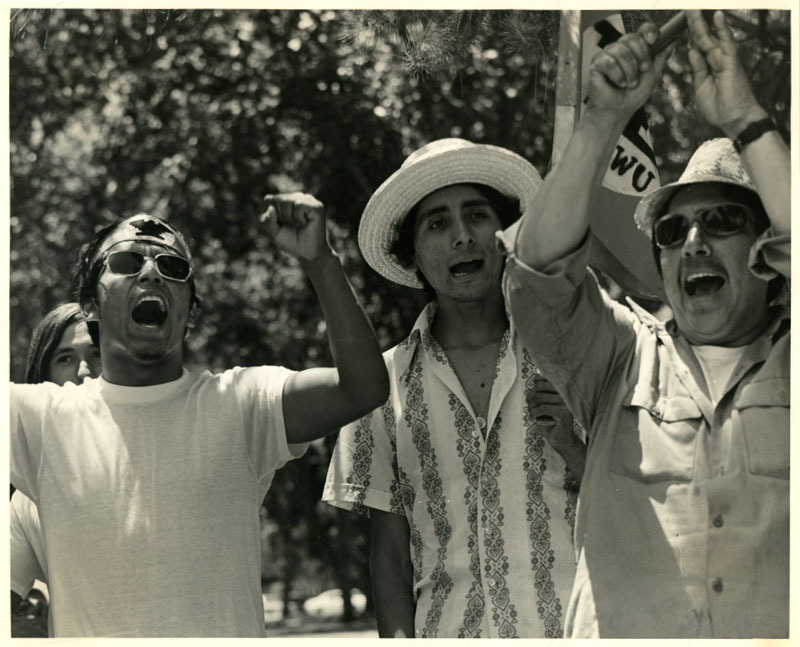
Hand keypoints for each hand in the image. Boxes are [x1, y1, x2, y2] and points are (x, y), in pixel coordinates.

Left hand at [261, 192, 329, 261]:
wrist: (307, 254)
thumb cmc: (291, 242)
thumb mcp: (274, 232)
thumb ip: (268, 220)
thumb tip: (271, 208)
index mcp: (288, 200)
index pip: (272, 200)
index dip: (274, 215)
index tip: (283, 225)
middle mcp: (299, 197)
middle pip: (279, 200)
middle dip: (282, 217)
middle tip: (293, 226)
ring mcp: (309, 200)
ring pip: (288, 201)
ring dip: (290, 218)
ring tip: (299, 225)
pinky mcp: (317, 206)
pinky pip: (299, 205)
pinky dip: (298, 217)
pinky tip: (305, 223)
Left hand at [527, 374, 577, 452]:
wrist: (561, 440)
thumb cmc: (550, 420)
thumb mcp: (544, 403)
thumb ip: (541, 390)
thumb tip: (536, 376)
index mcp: (562, 389)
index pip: (543, 379)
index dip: (533, 388)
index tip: (532, 398)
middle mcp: (565, 393)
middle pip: (539, 387)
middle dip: (530, 397)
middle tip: (530, 406)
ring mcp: (566, 402)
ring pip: (539, 398)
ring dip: (531, 406)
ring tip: (532, 413)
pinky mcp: (564, 413)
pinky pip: (542, 408)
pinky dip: (534, 413)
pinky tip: (534, 418)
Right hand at [586, 22, 669, 124]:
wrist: (618, 111)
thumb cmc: (632, 96)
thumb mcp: (653, 74)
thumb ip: (661, 57)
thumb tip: (675, 40)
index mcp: (634, 49)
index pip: (642, 31)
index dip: (649, 32)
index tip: (653, 41)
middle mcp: (620, 48)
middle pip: (632, 38)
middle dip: (640, 57)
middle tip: (641, 72)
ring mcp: (607, 55)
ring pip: (621, 51)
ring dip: (629, 71)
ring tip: (628, 83)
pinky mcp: (596, 64)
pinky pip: (609, 62)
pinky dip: (617, 76)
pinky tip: (617, 83)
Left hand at [686, 10, 767, 137]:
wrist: (734, 119)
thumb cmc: (718, 106)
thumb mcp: (700, 86)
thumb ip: (697, 68)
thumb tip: (691, 50)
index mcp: (707, 66)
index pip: (696, 46)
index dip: (687, 35)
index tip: (678, 24)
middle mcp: (716, 59)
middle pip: (701, 38)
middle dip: (692, 24)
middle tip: (685, 10)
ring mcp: (724, 59)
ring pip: (710, 38)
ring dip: (701, 23)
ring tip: (692, 9)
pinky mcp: (731, 62)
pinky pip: (727, 43)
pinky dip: (723, 30)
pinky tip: (717, 16)